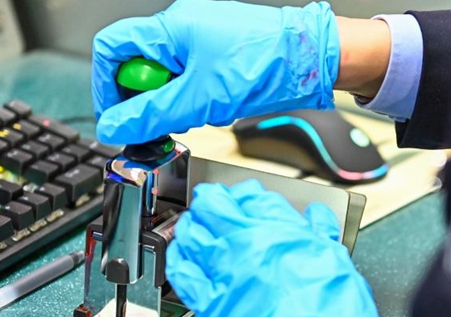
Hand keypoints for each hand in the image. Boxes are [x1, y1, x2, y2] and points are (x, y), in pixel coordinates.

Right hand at [92, 0, 339, 144]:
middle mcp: (184, 30)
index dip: (107, 87)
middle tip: (161, 122)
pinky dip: (198, 100)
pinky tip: (217, 106)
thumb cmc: (267, 64)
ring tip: (200, 112)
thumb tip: (116, 128)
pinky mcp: (222, 59)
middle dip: (147, 99)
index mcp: (171, 28)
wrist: (314, 61)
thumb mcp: (200, 98)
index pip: (113, 51)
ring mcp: (204, 43)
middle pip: (140, 68)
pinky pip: (194, 82)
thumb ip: (153, 115)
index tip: (116, 118)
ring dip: (176, 103)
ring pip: (169, 80)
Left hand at [165, 180, 385, 316]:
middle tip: (214, 205)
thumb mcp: (336, 261)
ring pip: (191, 234)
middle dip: (212, 202)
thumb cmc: (330, 313)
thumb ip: (321, 235)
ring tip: (193, 225)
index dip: (246, 195)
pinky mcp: (208, 302)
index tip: (246, 200)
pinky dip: (178, 259)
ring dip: (191, 225)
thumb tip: (318, 218)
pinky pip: (181, 272)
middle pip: (214, 206)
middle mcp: (245, 244)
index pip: (251, 196)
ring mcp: (222, 271)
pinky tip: (181, 256)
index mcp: (278, 230)